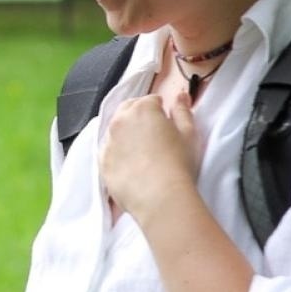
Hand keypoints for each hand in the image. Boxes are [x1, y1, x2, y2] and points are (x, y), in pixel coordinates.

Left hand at [100, 92, 199, 220]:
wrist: (160, 196)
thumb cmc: (179, 163)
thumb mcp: (188, 133)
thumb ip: (182, 111)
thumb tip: (180, 95)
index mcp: (142, 109)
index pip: (151, 100)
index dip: (161, 110)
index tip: (166, 121)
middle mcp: (120, 121)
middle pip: (128, 109)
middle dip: (140, 115)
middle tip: (154, 132)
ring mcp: (108, 141)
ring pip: (116, 130)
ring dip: (126, 133)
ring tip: (143, 150)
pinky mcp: (102, 161)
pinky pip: (108, 151)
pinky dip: (117, 152)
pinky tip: (131, 163)